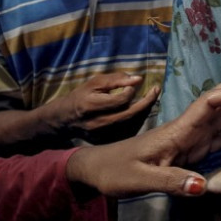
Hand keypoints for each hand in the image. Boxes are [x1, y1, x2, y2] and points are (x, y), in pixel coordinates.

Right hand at [43, 72, 160, 135]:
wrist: (65, 119)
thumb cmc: (81, 96)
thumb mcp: (94, 83)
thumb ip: (115, 80)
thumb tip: (138, 79)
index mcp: (90, 106)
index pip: (119, 101)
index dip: (130, 92)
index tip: (134, 85)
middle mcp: (96, 123)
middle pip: (128, 115)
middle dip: (146, 102)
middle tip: (155, 90)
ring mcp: (101, 135)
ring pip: (130, 125)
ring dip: (144, 111)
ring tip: (150, 99)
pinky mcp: (105, 142)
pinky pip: (127, 132)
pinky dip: (136, 121)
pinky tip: (140, 111)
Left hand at [65, 70, 220, 196]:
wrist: (96, 171)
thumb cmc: (115, 172)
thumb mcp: (140, 180)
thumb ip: (170, 181)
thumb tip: (203, 186)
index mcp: (177, 131)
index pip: (208, 105)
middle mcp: (187, 129)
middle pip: (220, 102)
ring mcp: (189, 138)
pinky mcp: (189, 150)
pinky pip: (217, 135)